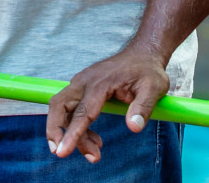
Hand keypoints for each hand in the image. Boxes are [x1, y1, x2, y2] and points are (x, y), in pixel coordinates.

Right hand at [46, 45, 169, 163]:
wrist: (142, 54)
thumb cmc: (147, 71)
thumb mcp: (154, 88)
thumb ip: (143, 108)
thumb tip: (134, 128)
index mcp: (100, 83)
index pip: (81, 112)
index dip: (72, 134)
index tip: (62, 152)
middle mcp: (84, 81)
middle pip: (59, 105)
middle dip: (55, 130)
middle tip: (61, 153)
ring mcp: (81, 83)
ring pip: (63, 109)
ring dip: (71, 133)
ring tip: (94, 154)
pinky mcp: (82, 88)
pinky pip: (71, 108)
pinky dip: (77, 127)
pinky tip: (95, 140)